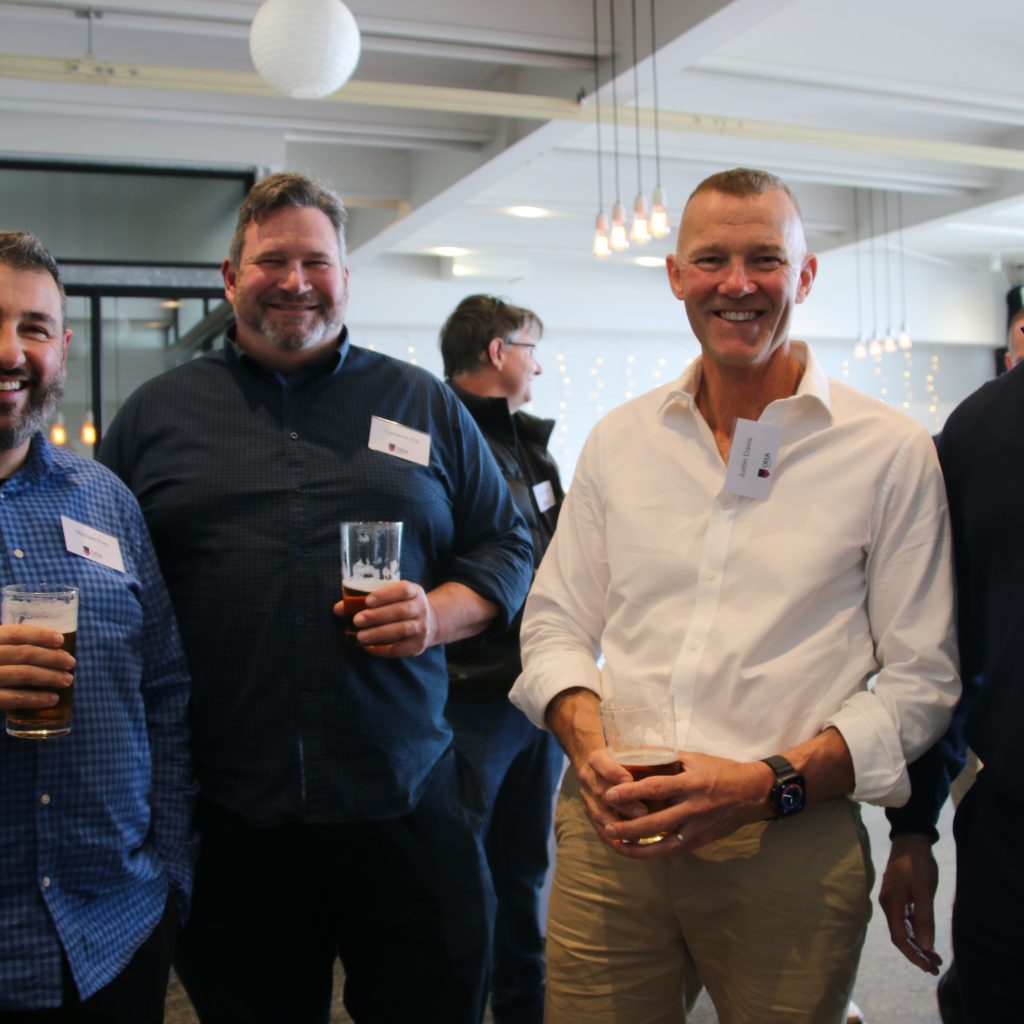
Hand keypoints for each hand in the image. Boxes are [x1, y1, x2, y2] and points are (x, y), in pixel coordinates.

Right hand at [0, 624, 74, 710]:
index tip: (61, 640)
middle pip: (25, 654)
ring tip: (67, 680)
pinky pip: (13, 698)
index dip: (40, 635)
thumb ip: (7, 645)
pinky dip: (35, 698)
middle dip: (52, 658)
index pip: (16, 633)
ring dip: (50, 677)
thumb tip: (48, 644)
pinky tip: (52, 699)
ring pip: (23, 675)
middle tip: (71, 663)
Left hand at [332, 581, 437, 657]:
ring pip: (401, 629)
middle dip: (377, 616)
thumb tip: (338, 609)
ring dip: (379, 633)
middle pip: (401, 611)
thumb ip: (366, 600)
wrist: (430, 623)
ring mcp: (422, 627)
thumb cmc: (402, 606)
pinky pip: (400, 649)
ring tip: (361, 636)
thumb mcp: (391, 597)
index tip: (367, 600)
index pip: (403, 590)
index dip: (385, 594)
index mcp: (414, 591)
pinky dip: (383, 650)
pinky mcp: (418, 645)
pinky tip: (369, 648)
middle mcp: (421, 608)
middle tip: (357, 620)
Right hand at [576, 747, 641, 849]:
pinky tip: (630, 845)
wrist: (595, 767)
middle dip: (622, 804)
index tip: (632, 779)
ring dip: (619, 825)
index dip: (615, 773)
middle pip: (601, 792)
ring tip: (639, 833)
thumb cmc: (619, 758)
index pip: (602, 764)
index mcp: (596, 759)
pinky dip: (614, 839)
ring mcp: (586, 798)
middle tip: (643, 812)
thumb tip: (674, 757)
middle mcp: (588, 778)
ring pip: (599, 814)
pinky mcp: (590, 814)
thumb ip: (644, 753)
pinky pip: (599, 830)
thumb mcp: (625, 750)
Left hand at [601, 750, 772, 858]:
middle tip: (607, 826)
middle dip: (629, 826)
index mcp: (692, 782)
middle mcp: (695, 807)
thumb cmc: (720, 770)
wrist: (753, 792)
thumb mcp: (694, 757)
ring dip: (638, 846)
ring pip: (665, 843)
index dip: (632, 792)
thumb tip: (634, 751)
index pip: (657, 788)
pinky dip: (653, 853)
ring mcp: (699, 828)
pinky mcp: (702, 841)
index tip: (610, 794)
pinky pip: (674, 850)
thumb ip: (665, 757)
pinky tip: (635, 851)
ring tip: (615, 843)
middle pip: (657, 821)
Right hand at [878, 833, 942, 973]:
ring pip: (904, 928)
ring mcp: (894, 900)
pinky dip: (917, 931)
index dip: (913, 955)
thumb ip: (924, 917)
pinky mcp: (900, 896)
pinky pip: (906, 919)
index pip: (899, 937)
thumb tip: (925, 945)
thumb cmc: (917, 863)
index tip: (928, 967)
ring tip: (935, 957)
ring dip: (918, 943)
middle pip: (900, 935)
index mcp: (891, 904)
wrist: (911, 839)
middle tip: (935, 966)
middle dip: (917, 953)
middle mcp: (889, 904)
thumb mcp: (923, 890)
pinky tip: (927, 937)